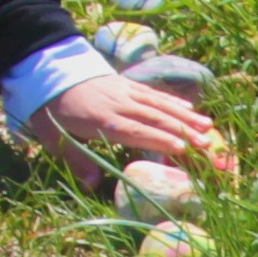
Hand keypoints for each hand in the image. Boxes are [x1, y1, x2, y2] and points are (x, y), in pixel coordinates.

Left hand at [31, 71, 231, 177]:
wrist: (48, 71)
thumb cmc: (50, 109)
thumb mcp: (52, 136)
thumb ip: (75, 159)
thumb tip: (92, 185)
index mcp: (101, 119)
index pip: (135, 130)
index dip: (159, 139)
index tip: (182, 148)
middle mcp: (118, 104)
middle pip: (154, 117)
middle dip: (183, 130)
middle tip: (207, 143)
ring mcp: (125, 92)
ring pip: (159, 104)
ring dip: (186, 116)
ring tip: (209, 127)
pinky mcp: (128, 84)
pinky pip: (154, 93)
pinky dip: (173, 101)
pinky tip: (190, 109)